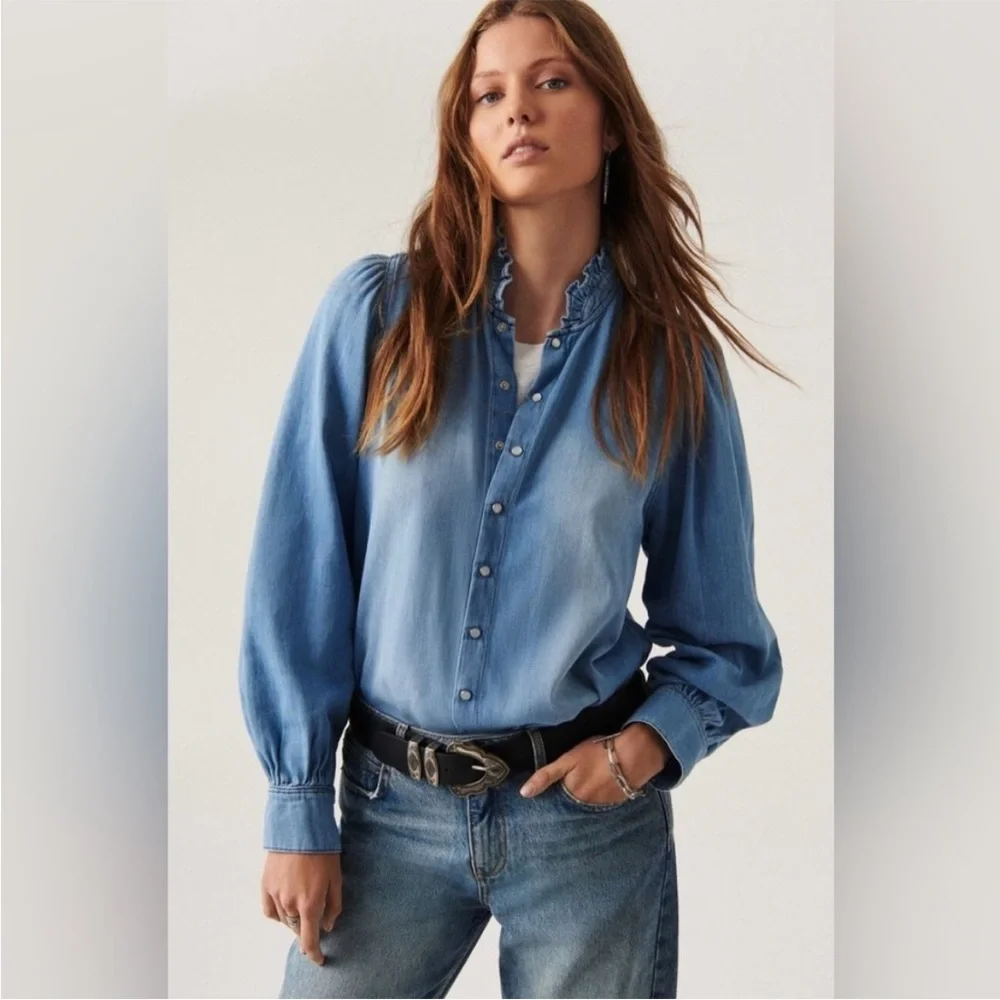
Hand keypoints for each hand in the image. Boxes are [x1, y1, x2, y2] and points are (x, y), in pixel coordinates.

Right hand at [261, 852, 341, 965]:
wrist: (300, 827)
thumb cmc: (323, 851)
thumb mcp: (336, 878)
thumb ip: (333, 906)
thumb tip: (327, 926)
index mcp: (310, 904)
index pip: (309, 940)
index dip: (314, 953)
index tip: (318, 958)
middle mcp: (290, 904)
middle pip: (297, 929)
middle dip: (306, 929)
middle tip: (315, 921)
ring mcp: (276, 895)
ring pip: (284, 920)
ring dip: (294, 920)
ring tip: (303, 907)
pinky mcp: (265, 885)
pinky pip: (270, 910)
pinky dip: (278, 914)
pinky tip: (286, 906)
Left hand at [519, 722, 670, 802]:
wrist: (634, 755)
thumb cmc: (598, 752)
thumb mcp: (568, 760)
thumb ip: (545, 776)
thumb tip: (523, 793)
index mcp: (571, 793)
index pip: (556, 797)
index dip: (554, 791)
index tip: (553, 786)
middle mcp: (585, 804)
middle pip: (572, 802)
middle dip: (570, 794)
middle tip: (578, 777)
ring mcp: (602, 805)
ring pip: (587, 802)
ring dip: (586, 795)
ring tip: (591, 778)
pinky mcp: (617, 801)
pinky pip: (603, 801)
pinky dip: (600, 794)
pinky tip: (604, 781)